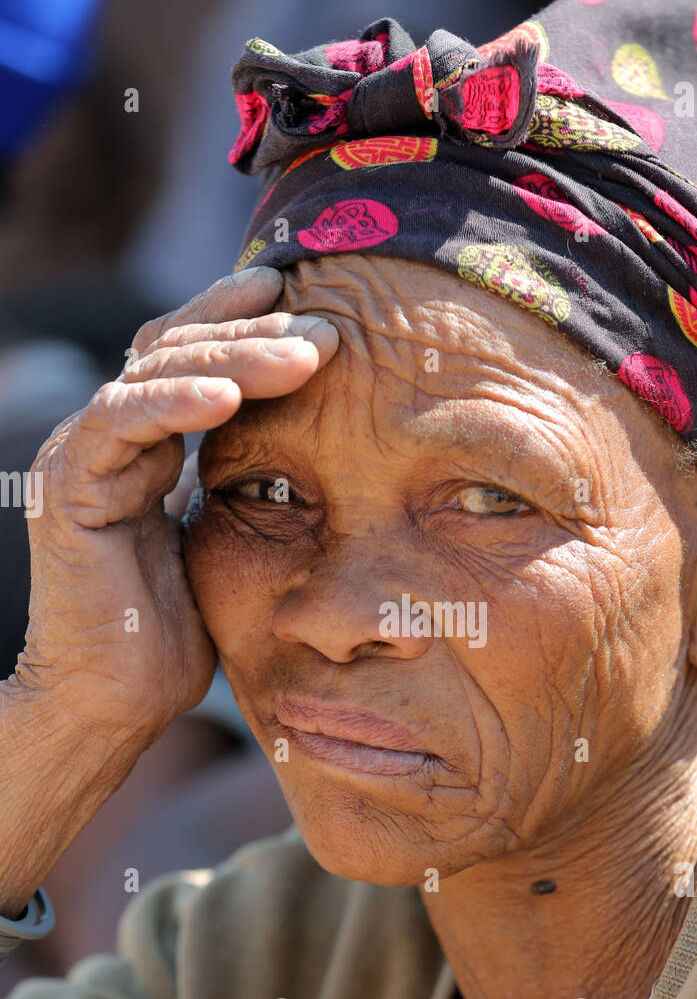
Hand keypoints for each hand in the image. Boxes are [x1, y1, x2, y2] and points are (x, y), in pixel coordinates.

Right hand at [13, 267, 338, 743]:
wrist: (114, 700)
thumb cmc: (175, 633)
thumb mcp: (223, 539)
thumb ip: (242, 482)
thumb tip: (312, 449)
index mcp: (144, 445)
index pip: (189, 358)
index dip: (239, 319)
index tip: (303, 298)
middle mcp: (109, 439)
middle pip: (175, 350)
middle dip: (252, 330)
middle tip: (326, 324)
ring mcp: (83, 457)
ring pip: (155, 374)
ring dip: (234, 358)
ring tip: (304, 353)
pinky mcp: (66, 487)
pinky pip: (120, 423)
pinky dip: (175, 404)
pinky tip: (230, 395)